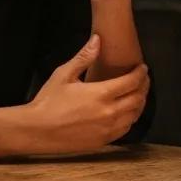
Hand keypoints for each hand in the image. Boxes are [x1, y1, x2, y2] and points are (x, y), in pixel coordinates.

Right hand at [27, 34, 149, 150]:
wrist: (36, 130)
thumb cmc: (48, 101)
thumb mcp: (64, 74)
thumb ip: (84, 57)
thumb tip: (98, 39)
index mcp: (101, 94)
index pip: (132, 82)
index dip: (141, 74)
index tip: (143, 68)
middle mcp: (109, 113)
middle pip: (138, 99)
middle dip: (144, 87)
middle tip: (144, 79)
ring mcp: (107, 129)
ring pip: (134, 116)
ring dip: (140, 103)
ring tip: (138, 94)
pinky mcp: (102, 141)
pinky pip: (125, 129)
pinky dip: (130, 119)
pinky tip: (126, 112)